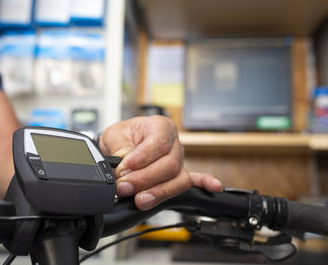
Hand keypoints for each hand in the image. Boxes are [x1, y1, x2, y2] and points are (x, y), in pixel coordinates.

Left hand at [99, 116, 221, 210]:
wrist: (121, 145)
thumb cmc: (122, 137)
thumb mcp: (114, 135)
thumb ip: (119, 148)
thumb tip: (123, 165)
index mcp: (160, 126)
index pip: (158, 143)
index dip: (141, 159)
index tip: (124, 168)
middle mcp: (174, 144)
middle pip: (169, 164)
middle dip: (144, 179)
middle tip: (123, 186)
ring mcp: (179, 161)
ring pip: (178, 179)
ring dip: (159, 192)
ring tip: (139, 199)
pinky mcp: (177, 176)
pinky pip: (194, 180)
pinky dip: (204, 184)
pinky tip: (213, 186)